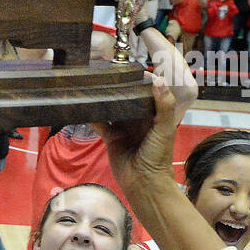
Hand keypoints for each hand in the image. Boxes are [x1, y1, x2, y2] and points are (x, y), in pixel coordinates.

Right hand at [92, 76, 177, 198]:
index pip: (148, 93)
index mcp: (155, 115)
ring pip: (114, 109)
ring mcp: (124, 128)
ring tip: (95, 86)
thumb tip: (158, 79)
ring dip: (106, 101)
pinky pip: (101, 125)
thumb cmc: (158, 155)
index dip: (141, 81)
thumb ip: (164, 105)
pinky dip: (93, 117)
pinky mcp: (111, 138)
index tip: (129, 68)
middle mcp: (139, 119)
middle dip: (120, 89)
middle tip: (106, 74)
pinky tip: (85, 107)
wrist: (143, 182)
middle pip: (129, 99)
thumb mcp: (164, 128)